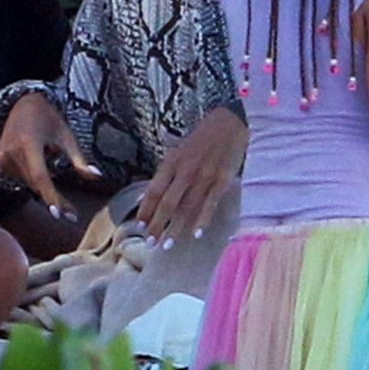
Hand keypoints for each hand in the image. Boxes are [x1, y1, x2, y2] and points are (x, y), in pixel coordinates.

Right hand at [0, 91, 99, 218]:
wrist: (23, 103)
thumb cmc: (49, 118)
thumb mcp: (67, 136)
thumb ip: (80, 160)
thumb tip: (97, 177)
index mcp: (29, 143)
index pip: (40, 176)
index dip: (50, 196)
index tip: (58, 214)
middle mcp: (12, 151)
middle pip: (36, 184)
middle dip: (54, 197)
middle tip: (72, 213)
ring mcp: (4, 157)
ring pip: (29, 183)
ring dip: (42, 179)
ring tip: (47, 152)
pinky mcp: (1, 162)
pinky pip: (22, 178)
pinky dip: (32, 174)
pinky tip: (36, 155)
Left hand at [137, 106, 247, 246]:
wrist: (228, 124)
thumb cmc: (201, 140)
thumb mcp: (178, 152)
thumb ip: (168, 174)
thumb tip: (154, 198)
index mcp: (172, 162)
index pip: (154, 190)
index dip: (146, 210)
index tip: (139, 226)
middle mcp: (186, 170)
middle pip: (168, 203)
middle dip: (158, 225)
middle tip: (150, 243)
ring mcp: (205, 176)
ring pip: (187, 207)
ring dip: (176, 228)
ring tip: (167, 245)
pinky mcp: (222, 180)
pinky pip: (210, 204)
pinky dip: (202, 220)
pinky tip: (196, 234)